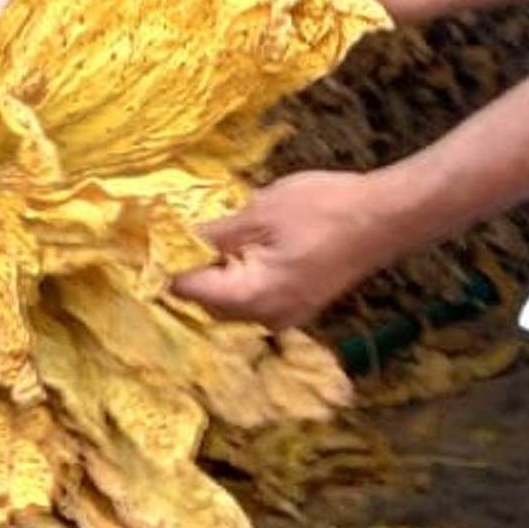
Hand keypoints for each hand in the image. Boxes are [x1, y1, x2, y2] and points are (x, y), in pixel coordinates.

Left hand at [172, 169, 400, 329]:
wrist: (385, 217)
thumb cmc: (324, 209)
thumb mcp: (258, 212)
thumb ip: (209, 232)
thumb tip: (164, 236)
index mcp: (253, 297)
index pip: (186, 291)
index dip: (162, 263)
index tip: (144, 238)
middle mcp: (265, 318)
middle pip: (203, 302)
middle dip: (187, 268)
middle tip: (174, 229)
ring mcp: (284, 316)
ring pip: (227, 301)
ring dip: (213, 272)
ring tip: (209, 233)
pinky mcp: (296, 305)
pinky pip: (251, 297)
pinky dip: (237, 275)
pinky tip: (240, 245)